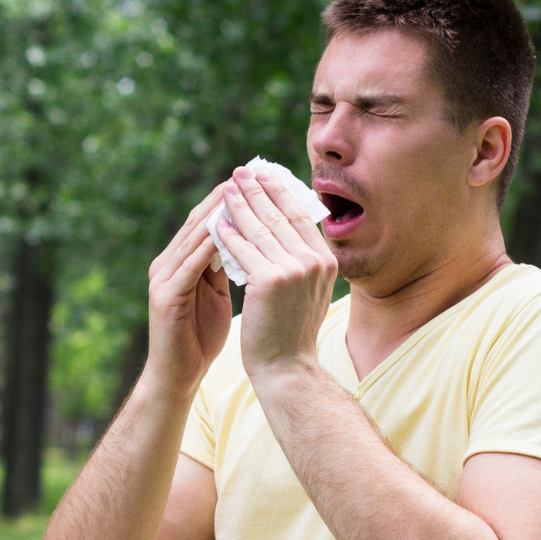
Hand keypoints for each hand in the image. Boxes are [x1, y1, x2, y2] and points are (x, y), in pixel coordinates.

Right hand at [141, 183, 234, 395]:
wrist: (179, 376)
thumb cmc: (201, 336)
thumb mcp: (217, 293)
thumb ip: (225, 265)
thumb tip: (251, 239)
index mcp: (179, 261)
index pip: (206, 220)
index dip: (230, 199)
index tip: (257, 181)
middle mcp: (166, 263)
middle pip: (197, 221)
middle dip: (225, 198)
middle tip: (250, 175)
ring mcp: (162, 278)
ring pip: (192, 237)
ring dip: (218, 215)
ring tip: (242, 196)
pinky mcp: (165, 296)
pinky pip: (190, 265)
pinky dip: (208, 247)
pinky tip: (227, 234)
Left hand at [212, 165, 339, 383]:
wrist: (287, 368)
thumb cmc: (291, 331)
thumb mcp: (306, 290)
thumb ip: (302, 259)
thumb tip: (287, 226)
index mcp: (326, 261)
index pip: (300, 216)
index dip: (280, 193)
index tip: (264, 175)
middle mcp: (314, 261)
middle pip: (280, 215)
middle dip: (258, 190)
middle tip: (241, 171)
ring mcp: (294, 269)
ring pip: (260, 228)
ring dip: (240, 205)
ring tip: (225, 188)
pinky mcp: (270, 280)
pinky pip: (243, 249)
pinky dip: (227, 234)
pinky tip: (215, 222)